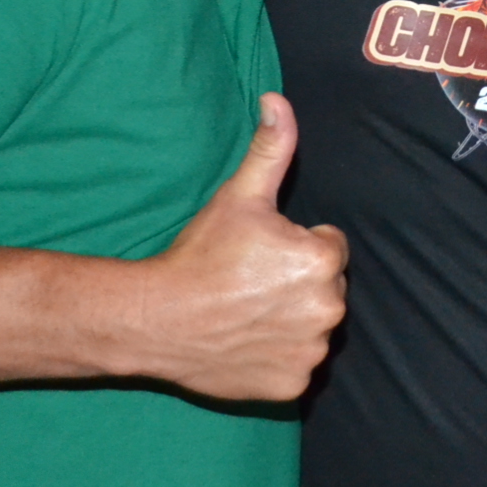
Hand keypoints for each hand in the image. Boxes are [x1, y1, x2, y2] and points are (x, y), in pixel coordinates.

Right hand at [121, 93, 347, 400]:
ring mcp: (311, 351)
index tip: (258, 253)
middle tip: (249, 282)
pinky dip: (278, 357)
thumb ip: (271, 148)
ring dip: (290, 320)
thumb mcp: (239, 196)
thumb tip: (278, 102)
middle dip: (296, 283)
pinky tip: (245, 342)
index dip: (293, 246)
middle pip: (325, 288)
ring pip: (312, 327)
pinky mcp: (293, 385)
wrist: (158, 320)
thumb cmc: (200, 256)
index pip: (328, 246)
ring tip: (245, 312)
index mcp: (322, 259)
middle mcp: (328, 308)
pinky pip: (297, 366)